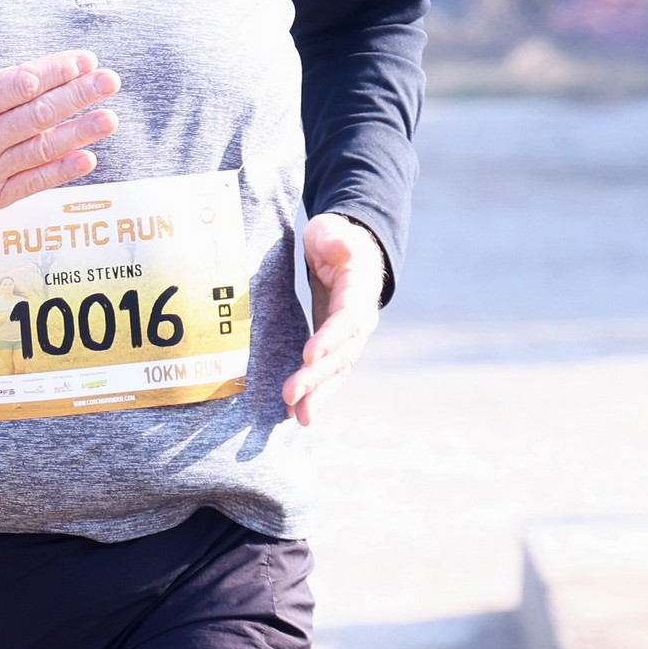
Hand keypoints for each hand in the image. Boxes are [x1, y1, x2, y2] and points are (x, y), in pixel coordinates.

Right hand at [0, 8, 120, 213]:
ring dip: (79, 133)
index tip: (83, 61)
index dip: (55, 71)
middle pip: (38, 115)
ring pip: (41, 149)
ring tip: (109, 119)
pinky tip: (87, 158)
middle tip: (110, 81)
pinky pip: (32, 183)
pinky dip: (61, 172)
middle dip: (78, 95)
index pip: (19, 84)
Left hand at [280, 213, 385, 428]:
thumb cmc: (334, 239)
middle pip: (340, 354)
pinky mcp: (335, 349)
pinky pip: (328, 376)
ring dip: (317, 395)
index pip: (346, 319)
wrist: (346, 252)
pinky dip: (316, 395)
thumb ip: (335, 237)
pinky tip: (297, 416)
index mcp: (359, 292)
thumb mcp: (332, 230)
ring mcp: (348, 339)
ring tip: (298, 418)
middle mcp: (359, 322)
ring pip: (336, 372)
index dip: (329, 338)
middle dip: (316, 377)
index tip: (308, 356)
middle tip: (289, 395)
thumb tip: (344, 247)